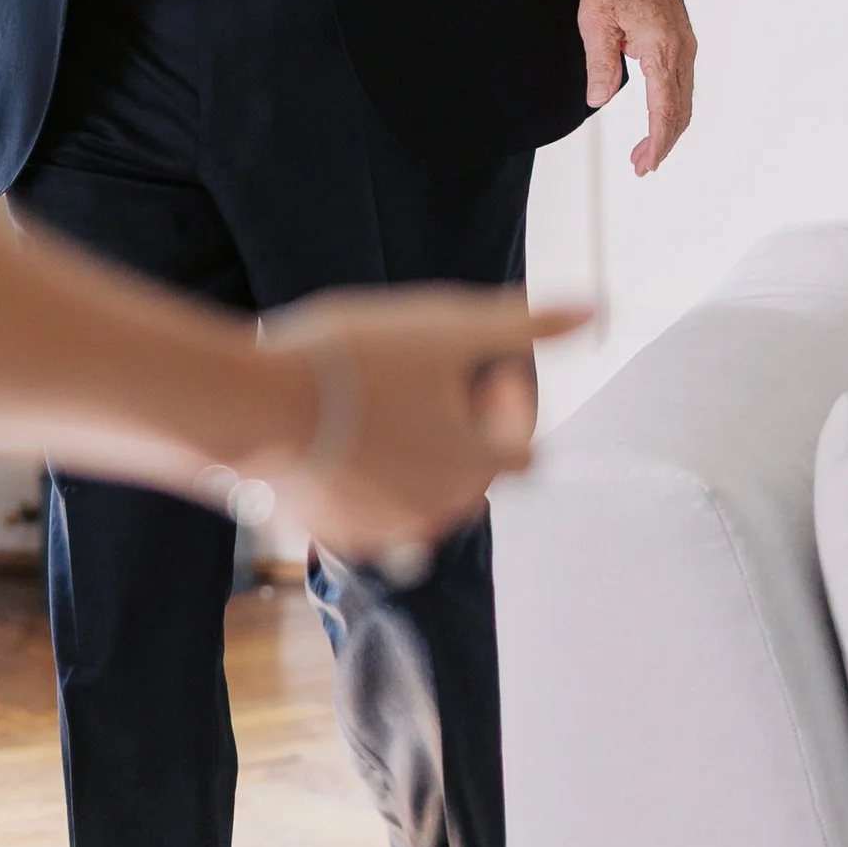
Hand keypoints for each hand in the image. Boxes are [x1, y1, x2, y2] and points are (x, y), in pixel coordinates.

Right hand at [253, 288, 585, 567]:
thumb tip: (597, 310)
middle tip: (410, 379)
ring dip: (408, 457)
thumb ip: (525, 326)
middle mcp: (441, 510)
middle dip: (454, 431)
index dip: (503, 405)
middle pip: (469, 473)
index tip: (464, 368)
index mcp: (478, 463)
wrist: (250, 405)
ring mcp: (385, 530)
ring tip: (366, 406)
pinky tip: (328, 437)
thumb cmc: (349, 360)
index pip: (523, 449)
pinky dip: (359, 482)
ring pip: (417, 496)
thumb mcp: (444, 325)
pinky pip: (365, 513)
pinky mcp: (332, 535)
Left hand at [578, 0, 695, 175]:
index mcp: (662, 50)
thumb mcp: (595, 22)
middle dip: (663, 142)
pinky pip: (682, 83)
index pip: (665, 110)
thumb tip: (599, 100)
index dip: (657, 142)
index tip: (646, 165)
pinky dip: (672, 108)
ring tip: (645, 150)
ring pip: (684, 99)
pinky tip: (658, 117)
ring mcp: (685, 45)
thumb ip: (601, 64)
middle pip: (680, 111)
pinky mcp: (681, 40)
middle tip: (641, 166)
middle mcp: (681, 51)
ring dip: (668, 128)